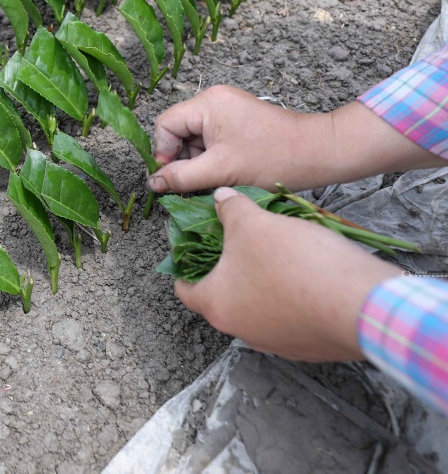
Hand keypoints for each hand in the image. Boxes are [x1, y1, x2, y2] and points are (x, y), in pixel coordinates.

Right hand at [148, 85, 443, 193]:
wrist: (320, 152)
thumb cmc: (271, 159)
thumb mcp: (220, 171)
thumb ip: (181, 177)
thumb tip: (153, 183)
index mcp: (207, 103)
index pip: (166, 125)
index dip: (164, 153)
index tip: (175, 178)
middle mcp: (214, 99)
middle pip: (180, 130)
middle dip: (184, 158)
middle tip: (198, 181)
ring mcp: (229, 107)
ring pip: (196, 136)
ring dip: (200, 159)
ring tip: (217, 178)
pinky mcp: (240, 118)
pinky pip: (214, 136)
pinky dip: (214, 156)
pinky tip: (227, 171)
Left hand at [174, 188, 400, 361]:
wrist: (362, 305)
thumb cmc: (294, 264)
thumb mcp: (254, 223)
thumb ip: (230, 209)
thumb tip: (219, 198)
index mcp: (217, 306)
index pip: (185, 289)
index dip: (184, 266)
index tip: (190, 249)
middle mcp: (241, 331)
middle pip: (223, 297)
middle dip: (227, 270)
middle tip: (236, 244)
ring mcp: (276, 343)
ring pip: (258, 308)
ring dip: (261, 284)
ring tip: (273, 255)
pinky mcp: (308, 347)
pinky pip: (290, 318)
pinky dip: (290, 298)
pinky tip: (305, 275)